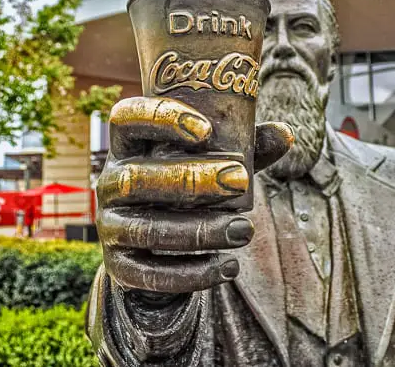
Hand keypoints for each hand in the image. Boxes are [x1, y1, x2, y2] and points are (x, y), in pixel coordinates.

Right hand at [97, 96, 292, 293]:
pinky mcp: (118, 266)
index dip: (160, 119)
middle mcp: (111, 182)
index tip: (206, 130)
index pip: (127, 118)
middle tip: (240, 182)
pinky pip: (148, 274)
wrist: (156, 250)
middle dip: (192, 180)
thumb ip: (245, 149)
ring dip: (199, 230)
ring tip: (244, 231)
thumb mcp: (213, 164)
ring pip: (147, 228)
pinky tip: (227, 267)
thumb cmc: (190, 191)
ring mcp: (109, 225)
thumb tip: (285, 133)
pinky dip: (190, 273)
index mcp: (129, 146)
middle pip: (137, 177)